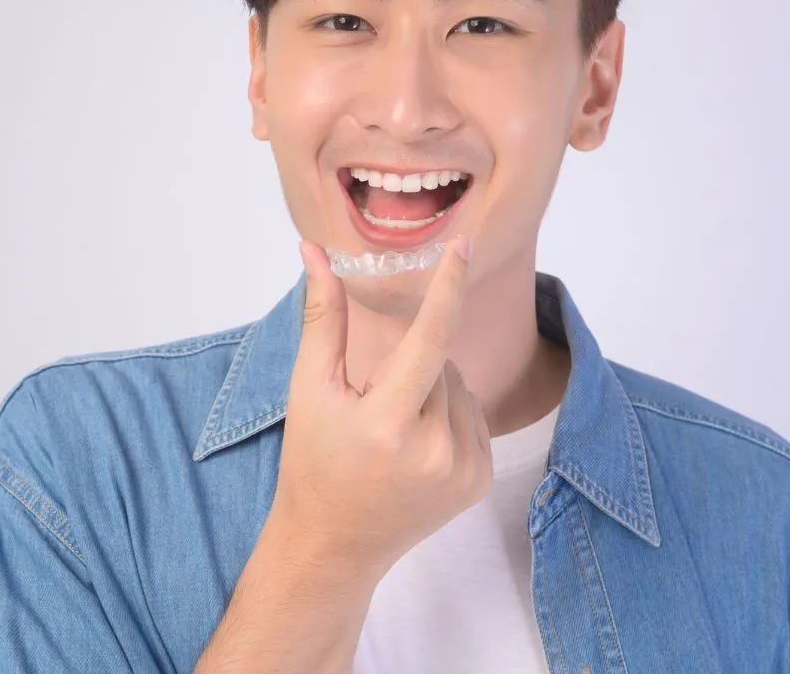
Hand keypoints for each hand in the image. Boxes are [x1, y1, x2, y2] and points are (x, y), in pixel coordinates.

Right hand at [266, 236, 492, 579]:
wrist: (334, 544)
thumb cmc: (313, 462)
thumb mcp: (309, 389)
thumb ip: (323, 318)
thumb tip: (316, 250)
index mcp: (388, 424)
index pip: (429, 339)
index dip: (447, 287)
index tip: (462, 245)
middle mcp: (434, 450)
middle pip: (440, 363)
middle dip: (410, 367)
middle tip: (373, 406)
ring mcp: (464, 470)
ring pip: (460, 387)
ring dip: (432, 389)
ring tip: (393, 430)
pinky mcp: (480, 482)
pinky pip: (474, 417)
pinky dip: (449, 415)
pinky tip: (416, 445)